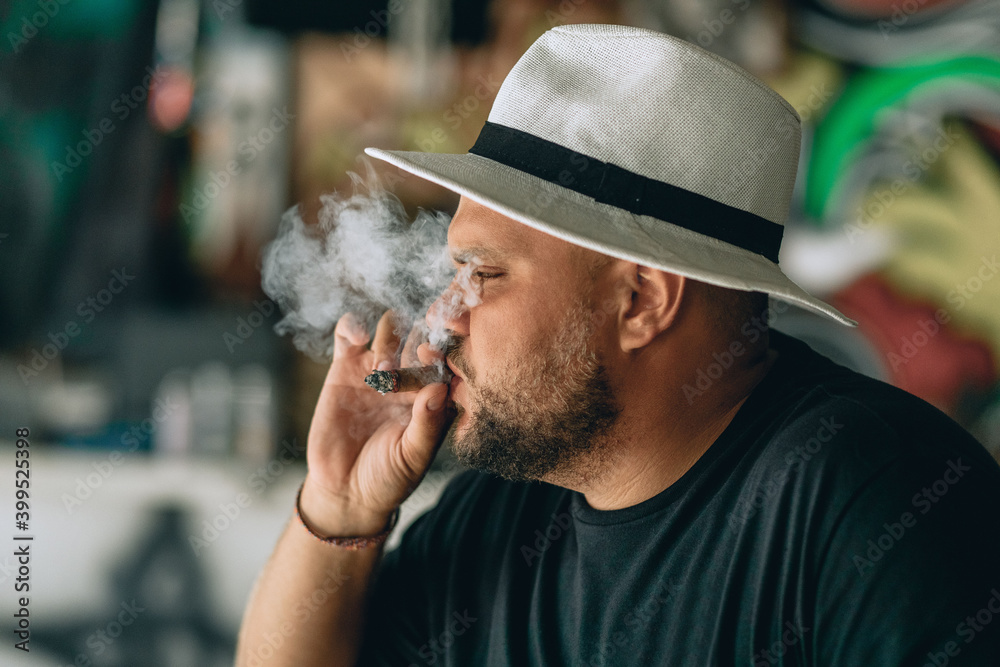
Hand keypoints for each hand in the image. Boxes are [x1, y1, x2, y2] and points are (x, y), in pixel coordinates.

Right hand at [299, 311, 452, 535]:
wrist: (344, 491)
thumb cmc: (387, 479)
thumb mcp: (412, 458)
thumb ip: (428, 425)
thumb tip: (440, 388)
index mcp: (434, 396)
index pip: (446, 363)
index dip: (444, 355)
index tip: (435, 358)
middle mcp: (409, 377)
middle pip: (421, 337)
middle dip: (420, 338)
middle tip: (415, 355)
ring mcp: (377, 369)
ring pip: (390, 329)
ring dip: (390, 338)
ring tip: (382, 371)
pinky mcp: (345, 367)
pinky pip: (349, 334)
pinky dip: (353, 325)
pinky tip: (359, 337)